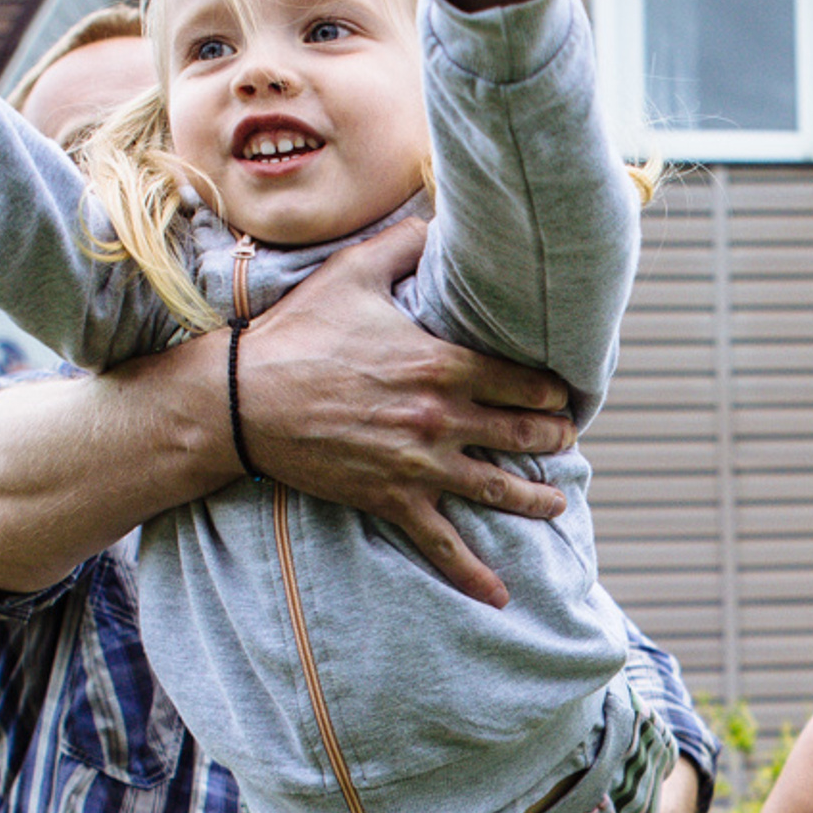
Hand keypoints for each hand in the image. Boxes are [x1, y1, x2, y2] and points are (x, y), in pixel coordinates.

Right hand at [233, 217, 576, 606]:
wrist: (243, 400)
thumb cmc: (297, 334)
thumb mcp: (352, 273)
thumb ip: (403, 243)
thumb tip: (434, 215)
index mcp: (441, 364)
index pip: (520, 381)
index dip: (551, 392)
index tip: (565, 396)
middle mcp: (441, 418)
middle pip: (522, 435)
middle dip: (554, 440)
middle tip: (568, 441)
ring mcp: (420, 464)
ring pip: (498, 489)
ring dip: (537, 499)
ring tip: (558, 502)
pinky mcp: (392, 498)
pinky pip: (442, 543)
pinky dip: (473, 574)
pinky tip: (500, 596)